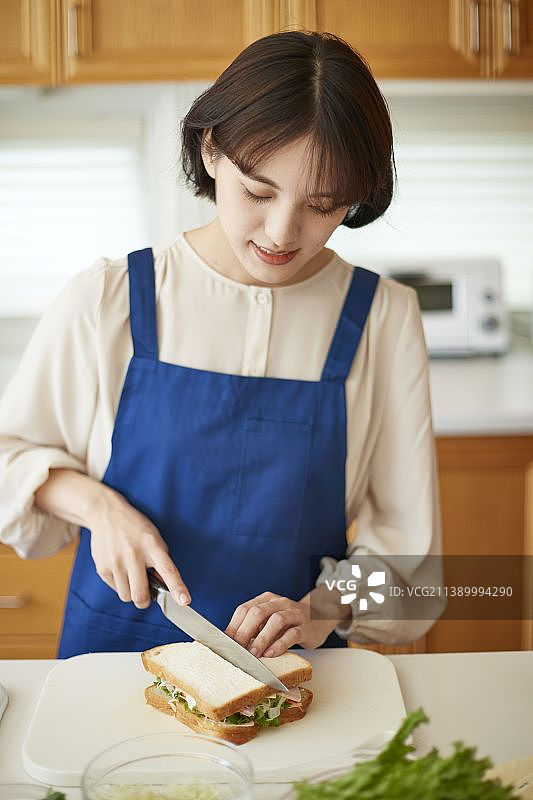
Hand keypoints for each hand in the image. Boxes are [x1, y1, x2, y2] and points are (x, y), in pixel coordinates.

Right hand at [88, 486, 190, 609]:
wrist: (106, 513)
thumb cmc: (136, 528)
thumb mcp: (154, 538)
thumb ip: (160, 561)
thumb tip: (164, 589)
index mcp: (152, 545)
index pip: (168, 571)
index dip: (177, 588)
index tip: (185, 601)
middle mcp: (134, 554)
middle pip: (140, 596)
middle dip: (145, 600)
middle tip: (147, 593)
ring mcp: (116, 562)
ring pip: (126, 597)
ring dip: (131, 592)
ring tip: (132, 575)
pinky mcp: (102, 567)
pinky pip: (115, 589)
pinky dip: (120, 584)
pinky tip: (120, 568)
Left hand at [224, 587, 348, 657]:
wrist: (319, 616)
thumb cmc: (288, 623)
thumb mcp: (269, 621)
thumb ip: (253, 628)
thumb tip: (229, 644)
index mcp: (266, 600)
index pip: (245, 609)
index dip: (233, 626)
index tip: (224, 644)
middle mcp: (280, 603)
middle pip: (258, 612)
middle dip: (244, 632)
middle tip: (236, 650)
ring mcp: (294, 613)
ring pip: (276, 621)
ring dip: (262, 638)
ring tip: (253, 654)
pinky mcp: (306, 627)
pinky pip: (293, 633)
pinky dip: (280, 644)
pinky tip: (271, 653)